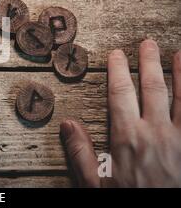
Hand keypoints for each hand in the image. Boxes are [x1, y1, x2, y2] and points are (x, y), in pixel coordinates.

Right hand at [60, 39, 180, 186]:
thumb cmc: (131, 201)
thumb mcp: (96, 185)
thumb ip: (81, 154)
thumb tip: (67, 125)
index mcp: (128, 138)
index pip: (121, 93)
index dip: (118, 70)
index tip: (117, 54)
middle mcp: (157, 133)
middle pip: (153, 88)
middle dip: (150, 62)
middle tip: (148, 43)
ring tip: (180, 55)